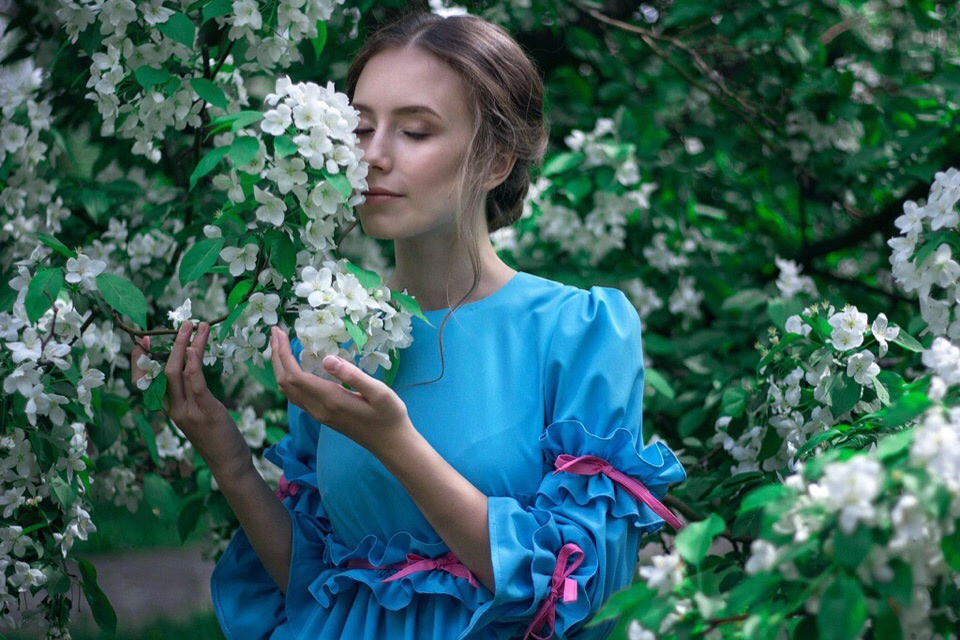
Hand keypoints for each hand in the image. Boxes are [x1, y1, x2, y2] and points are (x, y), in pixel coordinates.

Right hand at [131, 322, 249, 481]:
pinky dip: (193, 363)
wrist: (228, 463)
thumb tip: (191, 365)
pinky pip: (195, 383)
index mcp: (171, 408)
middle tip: (182, 323)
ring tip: (195, 325)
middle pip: (162, 370)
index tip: (147, 340)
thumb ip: (192, 393)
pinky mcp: (205, 411)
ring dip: (185, 345)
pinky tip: (195, 347)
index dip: (143, 359)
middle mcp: (174, 408)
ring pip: (177, 372)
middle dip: (169, 344)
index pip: (148, 381)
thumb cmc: (217, 436)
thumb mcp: (200, 412)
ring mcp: (187, 411)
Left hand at [269, 326, 409, 452]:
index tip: (280, 331)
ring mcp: (319, 414)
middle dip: (276, 356)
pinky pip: (296, 396)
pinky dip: (289, 378)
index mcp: (330, 400)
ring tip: (281, 345)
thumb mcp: (379, 392)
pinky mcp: (322, 416)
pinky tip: (295, 366)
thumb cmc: (389, 416)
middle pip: (285, 383)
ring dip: (280, 367)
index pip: (294, 375)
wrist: (391, 444)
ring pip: (288, 391)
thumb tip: (327, 358)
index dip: (283, 353)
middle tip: (276, 332)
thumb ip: (353, 375)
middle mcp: (318, 409)